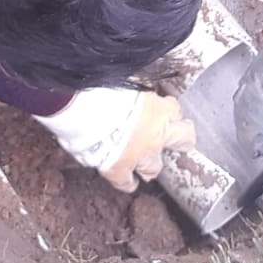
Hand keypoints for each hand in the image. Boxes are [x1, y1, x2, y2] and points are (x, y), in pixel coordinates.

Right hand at [37, 88, 196, 192]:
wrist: (80, 109)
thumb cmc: (101, 87)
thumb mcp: (127, 79)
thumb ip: (136, 87)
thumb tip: (135, 83)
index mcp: (158, 109)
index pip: (175, 111)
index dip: (171, 111)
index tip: (167, 110)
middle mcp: (155, 135)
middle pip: (182, 140)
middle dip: (180, 139)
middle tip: (178, 140)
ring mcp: (138, 156)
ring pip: (154, 167)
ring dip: (152, 165)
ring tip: (149, 167)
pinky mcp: (118, 170)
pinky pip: (126, 182)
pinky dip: (128, 183)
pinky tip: (129, 184)